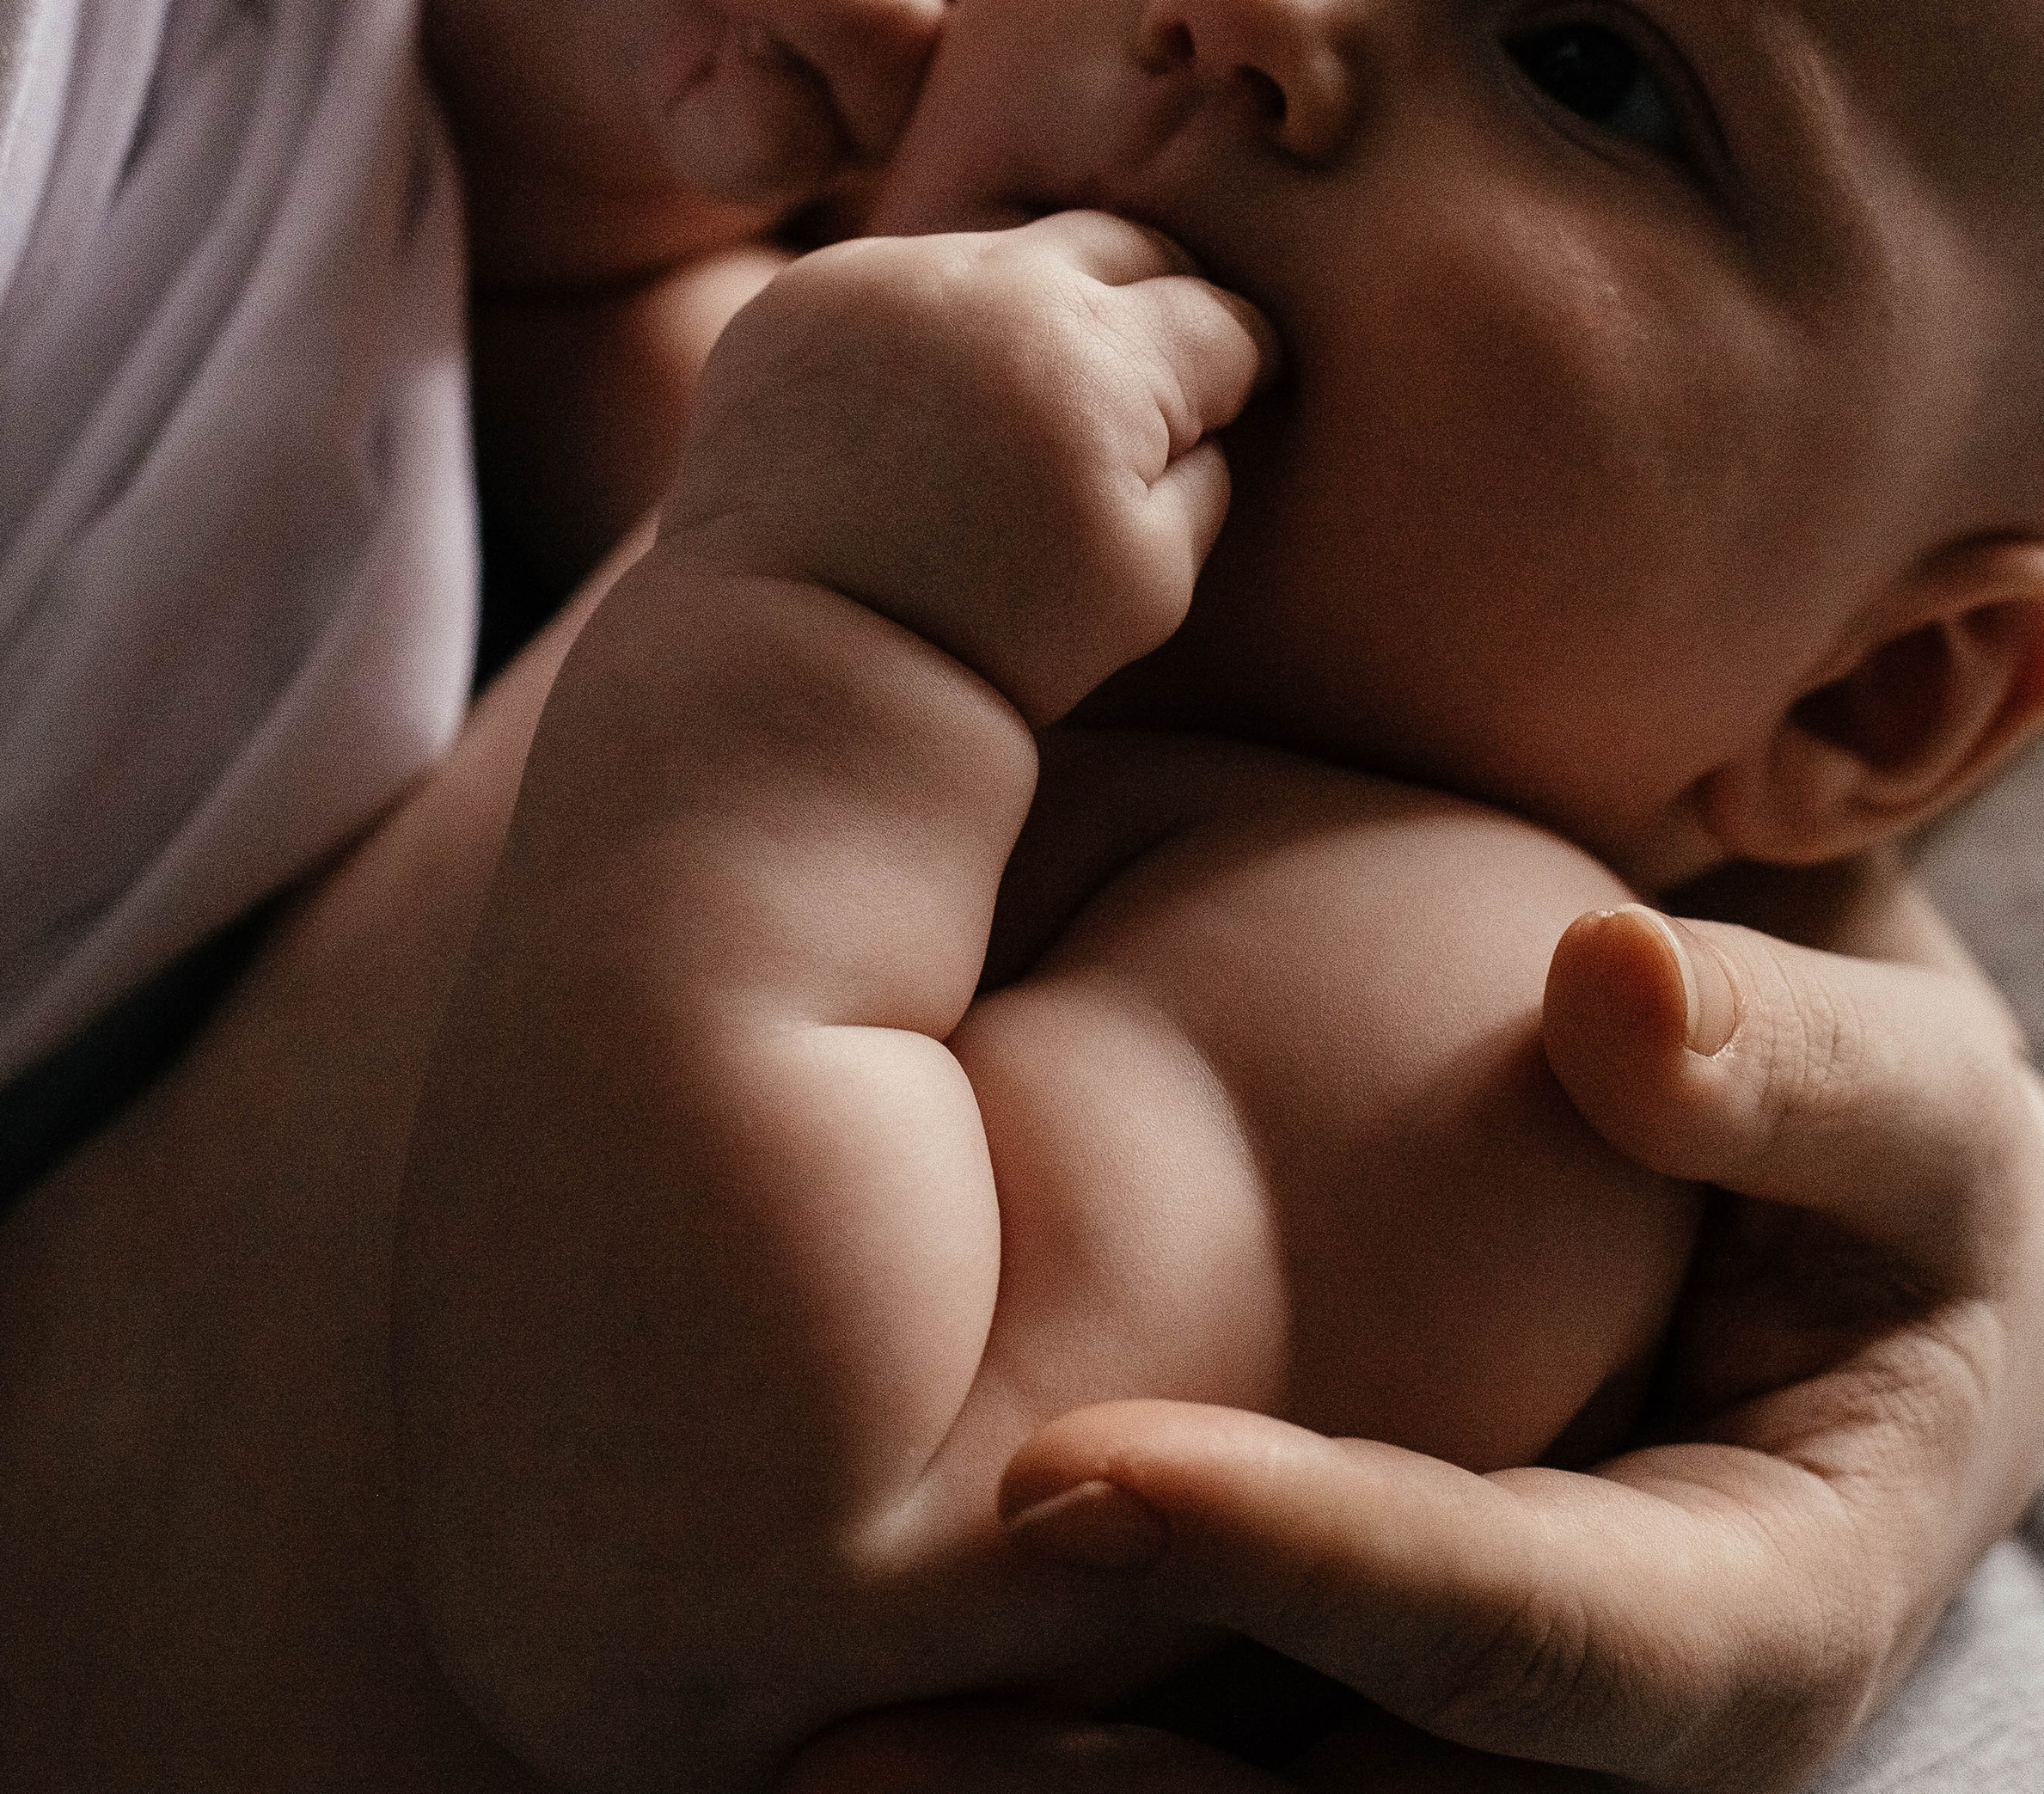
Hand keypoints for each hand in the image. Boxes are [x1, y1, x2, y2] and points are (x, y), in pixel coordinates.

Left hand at [660, 211, 1276, 722]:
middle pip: (1121, 245)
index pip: (1219, 319)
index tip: (1237, 399)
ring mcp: (887, 278)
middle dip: (1153, 302)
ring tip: (1021, 407)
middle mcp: (993, 286)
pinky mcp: (804, 294)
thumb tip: (1211, 412)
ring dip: (1033, 310)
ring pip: (1007, 253)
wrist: (796, 662)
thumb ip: (1205, 476)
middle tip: (1147, 379)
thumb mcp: (1150, 583)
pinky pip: (903, 278)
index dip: (1242, 366)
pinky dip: (931, 324)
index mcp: (1097, 359)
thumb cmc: (992, 639)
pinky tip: (923, 409)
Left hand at [780, 909, 2043, 1790]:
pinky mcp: (1360, 1714)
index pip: (1538, 1645)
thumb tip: (1607, 989)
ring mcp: (1474, 1754)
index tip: (1065, 1483)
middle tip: (841, 1755)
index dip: (1314, 1574)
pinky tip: (840, 1696)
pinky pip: (1213, 1760)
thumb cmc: (1859, 1168)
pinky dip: (1052, 1741)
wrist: (1818, 1247)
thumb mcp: (1902, 1111)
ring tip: (804, 1762)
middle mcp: (1607, 1753)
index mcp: (1761, 1625)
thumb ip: (1795, 1069)